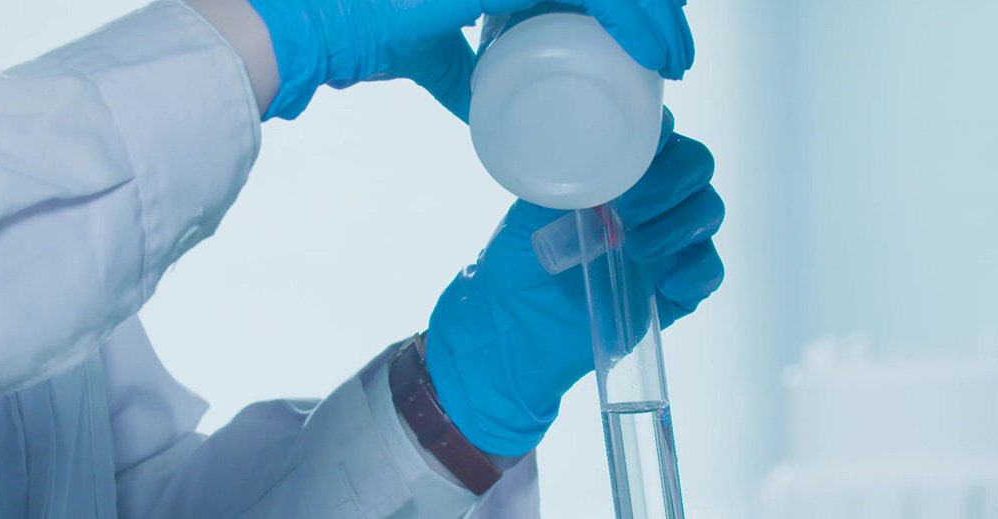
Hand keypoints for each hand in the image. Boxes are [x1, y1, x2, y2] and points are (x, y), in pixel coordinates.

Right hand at [245, 0, 693, 119]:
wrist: (324, 23)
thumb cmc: (365, 28)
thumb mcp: (434, 52)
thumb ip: (463, 68)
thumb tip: (480, 103)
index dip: (633, 4)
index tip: (657, 42)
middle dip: (656, 7)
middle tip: (673, 54)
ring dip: (658, 14)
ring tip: (673, 58)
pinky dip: (639, 17)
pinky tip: (656, 49)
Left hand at [424, 110, 723, 455]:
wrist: (512, 330)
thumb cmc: (518, 262)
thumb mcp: (528, 212)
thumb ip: (560, 179)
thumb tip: (578, 149)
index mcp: (619, 174)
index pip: (661, 136)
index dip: (659, 136)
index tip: (633, 156)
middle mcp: (650, 203)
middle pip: (696, 167)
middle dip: (672, 180)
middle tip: (632, 208)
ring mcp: (667, 245)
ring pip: (708, 212)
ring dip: (680, 224)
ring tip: (636, 248)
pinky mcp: (674, 290)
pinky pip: (708, 272)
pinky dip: (696, 271)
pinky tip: (664, 280)